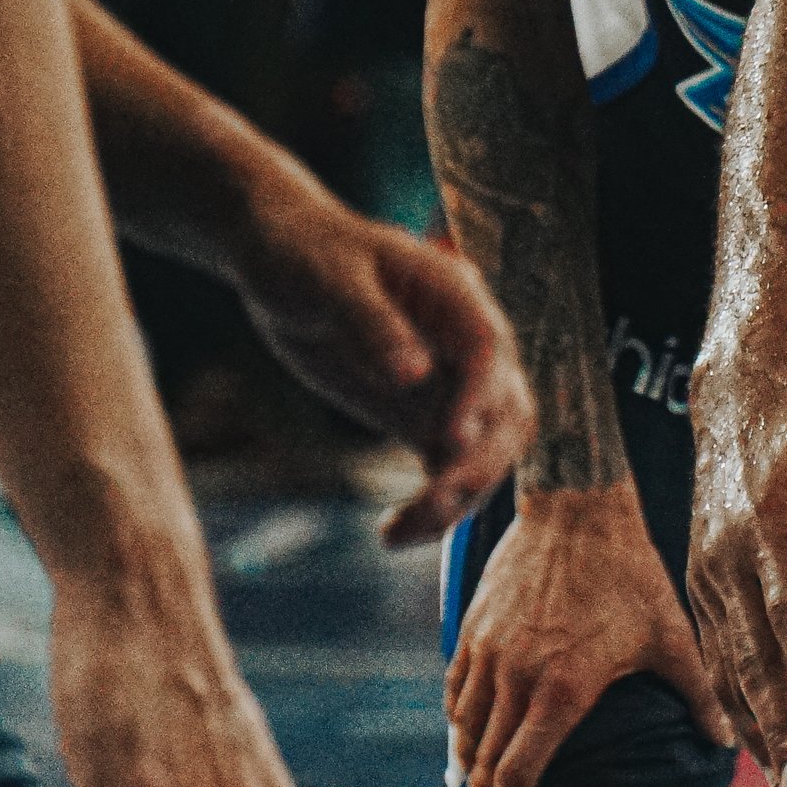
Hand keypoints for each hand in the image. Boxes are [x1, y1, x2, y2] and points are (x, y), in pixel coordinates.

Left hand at [228, 173, 532, 541]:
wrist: (282, 258)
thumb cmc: (305, 253)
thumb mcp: (330, 279)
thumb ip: (372, 324)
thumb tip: (412, 374)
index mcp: (454, 295)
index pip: (487, 349)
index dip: (479, 396)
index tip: (449, 439)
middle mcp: (464, 344)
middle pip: (504, 409)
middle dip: (480, 461)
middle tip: (433, 503)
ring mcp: (447, 384)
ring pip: (483, 449)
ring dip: (458, 494)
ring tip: (400, 531)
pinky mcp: (421, 414)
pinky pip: (445, 466)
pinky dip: (433, 504)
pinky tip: (395, 533)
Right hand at [448, 487, 736, 786]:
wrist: (578, 508)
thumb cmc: (631, 573)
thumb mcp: (671, 635)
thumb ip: (698, 694)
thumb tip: (726, 740)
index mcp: (563, 691)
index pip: (518, 774)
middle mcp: (516, 678)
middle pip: (484, 760)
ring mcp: (488, 652)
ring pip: (464, 727)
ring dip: (472, 757)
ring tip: (485, 775)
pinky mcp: (472, 628)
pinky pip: (455, 689)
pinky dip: (461, 716)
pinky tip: (474, 725)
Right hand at [685, 346, 786, 786]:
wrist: (738, 394)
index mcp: (765, 525)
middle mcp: (726, 562)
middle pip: (757, 657)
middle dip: (783, 728)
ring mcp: (709, 583)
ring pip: (739, 675)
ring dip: (771, 738)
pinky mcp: (707, 595)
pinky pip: (727, 666)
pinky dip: (751, 714)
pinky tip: (774, 760)